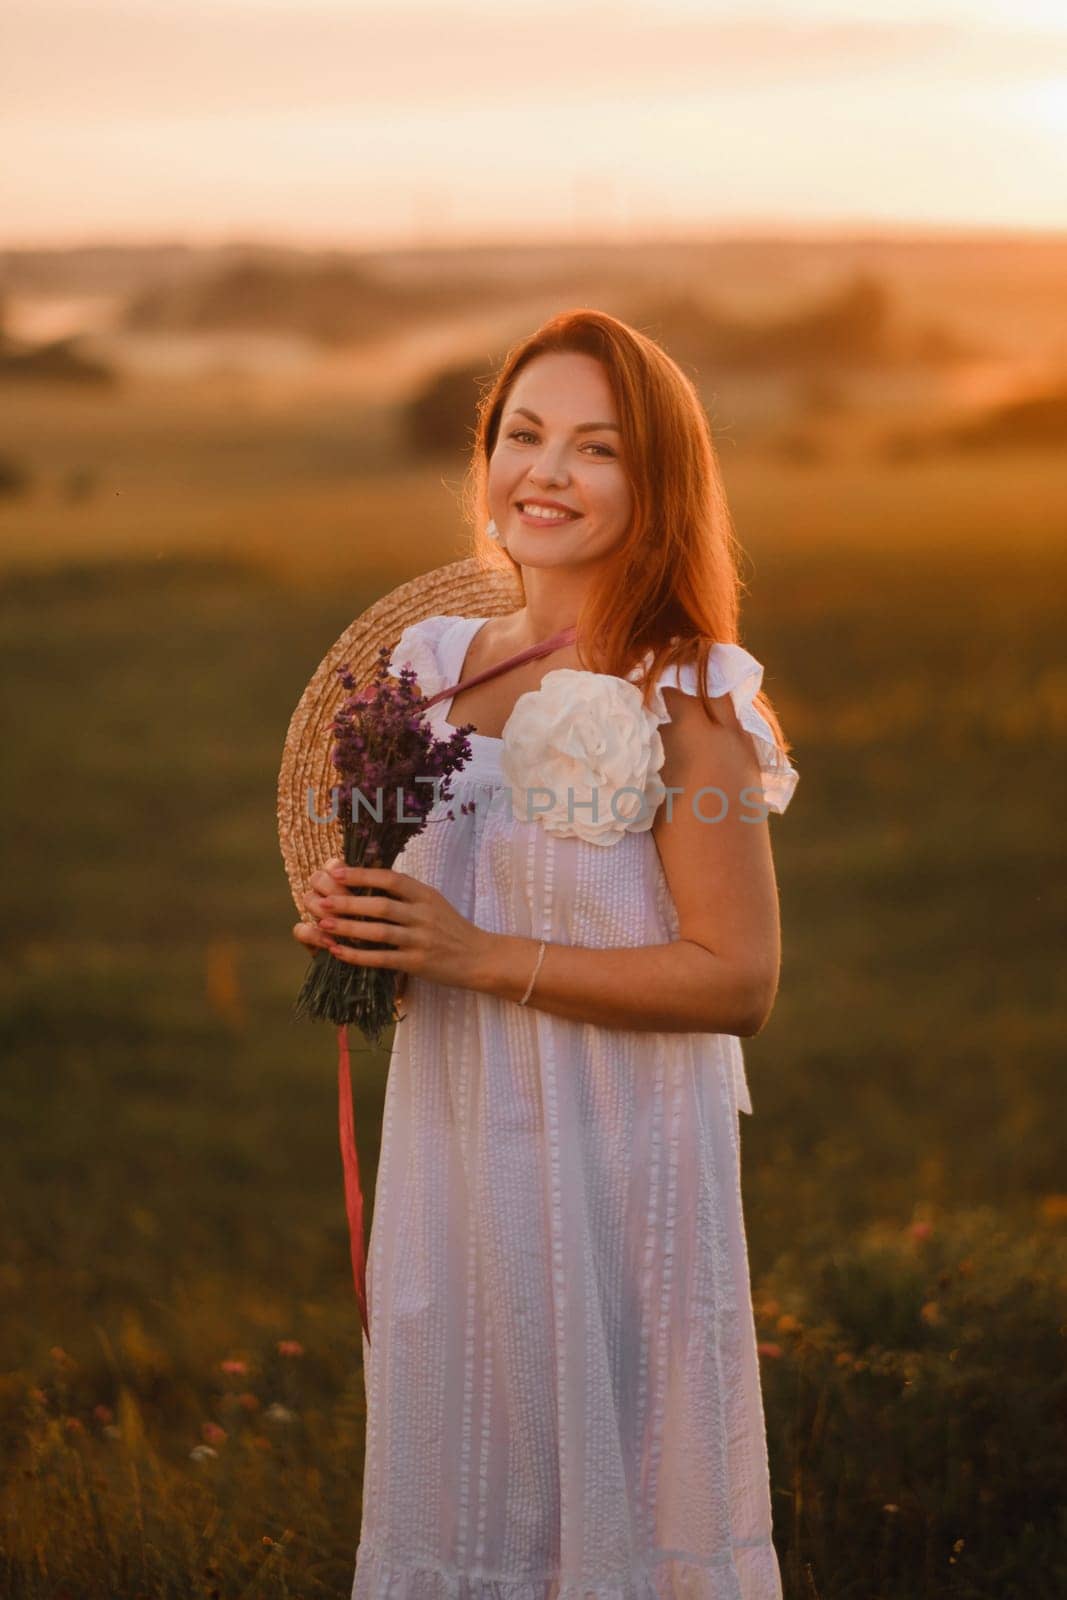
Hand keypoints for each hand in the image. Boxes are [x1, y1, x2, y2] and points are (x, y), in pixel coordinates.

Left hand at [294, 856, 494, 994]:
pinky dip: (358, 955)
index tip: (336, 872)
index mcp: (425, 895)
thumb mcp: (432, 902)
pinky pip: (382, 959)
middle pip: (380, 905)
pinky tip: (339, 951)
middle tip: (321, 899)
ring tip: (324, 924)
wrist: (480, 957)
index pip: (391, 879)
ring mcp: (420, 940)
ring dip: (348, 928)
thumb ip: (405, 892)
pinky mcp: (418, 963)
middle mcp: (423, 915)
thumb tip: (368, 877)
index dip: (362, 875)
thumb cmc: (450, 927)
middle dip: (348, 902)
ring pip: (379, 932)